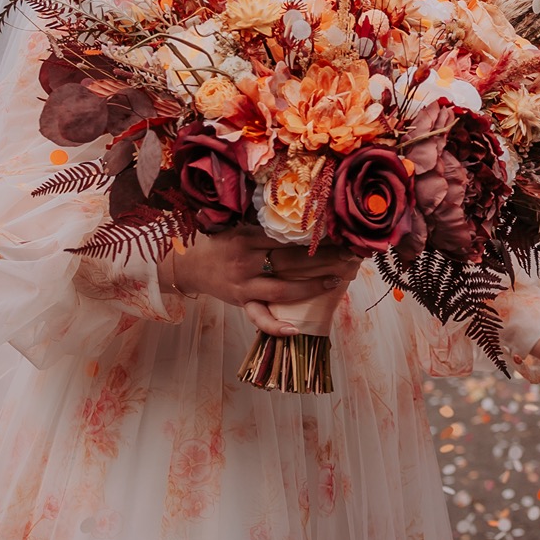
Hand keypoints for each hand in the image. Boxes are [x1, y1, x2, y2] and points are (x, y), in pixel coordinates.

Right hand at [161, 225, 360, 335]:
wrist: (189, 265)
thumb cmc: (221, 242)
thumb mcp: (238, 225)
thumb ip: (264, 223)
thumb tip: (304, 210)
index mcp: (247, 236)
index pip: (287, 235)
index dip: (314, 235)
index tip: (338, 231)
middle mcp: (246, 261)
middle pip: (291, 260)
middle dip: (323, 259)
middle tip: (349, 255)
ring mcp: (244, 285)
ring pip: (283, 289)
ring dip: (312, 287)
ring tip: (336, 280)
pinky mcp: (241, 303)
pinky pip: (259, 317)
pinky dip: (277, 326)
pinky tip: (297, 329)